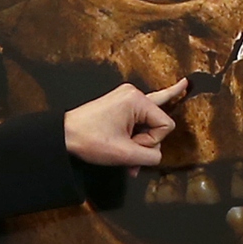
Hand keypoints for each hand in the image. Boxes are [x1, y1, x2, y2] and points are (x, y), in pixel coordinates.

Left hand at [64, 79, 188, 172]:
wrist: (63, 135)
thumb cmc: (88, 139)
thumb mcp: (124, 153)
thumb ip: (150, 156)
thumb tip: (157, 155)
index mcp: (136, 100)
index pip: (165, 124)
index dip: (152, 141)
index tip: (133, 145)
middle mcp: (133, 93)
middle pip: (158, 122)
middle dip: (145, 142)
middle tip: (126, 149)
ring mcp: (127, 97)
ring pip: (149, 121)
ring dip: (139, 141)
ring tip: (127, 147)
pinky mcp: (122, 103)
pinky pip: (145, 109)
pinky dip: (153, 112)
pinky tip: (179, 87)